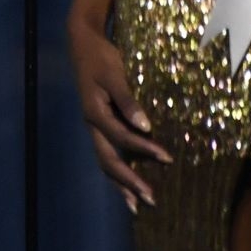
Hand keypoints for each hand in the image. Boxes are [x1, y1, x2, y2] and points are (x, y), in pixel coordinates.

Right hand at [69, 19, 171, 212]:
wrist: (83, 46)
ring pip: (106, 162)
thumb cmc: (100, 58)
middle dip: (129, 182)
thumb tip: (145, 126)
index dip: (144, 149)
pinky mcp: (100, 125)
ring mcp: (95, 127)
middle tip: (151, 200)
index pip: (122, 138)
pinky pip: (108, 154)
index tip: (167, 158)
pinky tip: (129, 185)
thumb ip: (128, 100)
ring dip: (122, 184)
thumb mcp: (114, 73)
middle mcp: (93, 125)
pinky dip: (118, 172)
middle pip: (109, 161)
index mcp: (95, 113)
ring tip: (137, 204)